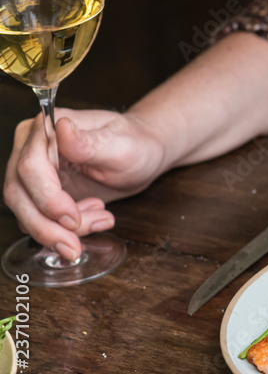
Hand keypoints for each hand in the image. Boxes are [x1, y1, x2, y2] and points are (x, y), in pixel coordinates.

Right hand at [3, 109, 167, 259]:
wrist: (142, 154)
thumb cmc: (135, 144)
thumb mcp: (121, 145)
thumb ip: (89, 143)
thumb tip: (61, 128)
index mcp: (47, 128)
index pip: (30, 167)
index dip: (47, 198)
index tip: (72, 218)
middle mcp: (31, 147)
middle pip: (18, 193)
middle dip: (47, 225)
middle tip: (75, 245)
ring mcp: (32, 172)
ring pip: (25, 212)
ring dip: (58, 230)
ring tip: (100, 220)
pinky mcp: (39, 193)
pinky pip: (38, 220)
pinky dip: (63, 230)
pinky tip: (94, 219)